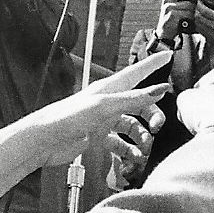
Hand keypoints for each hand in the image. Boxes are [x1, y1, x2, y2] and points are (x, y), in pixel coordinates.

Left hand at [0, 52, 173, 181]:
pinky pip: (120, 143)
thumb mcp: (105, 106)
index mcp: (110, 88)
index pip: (137, 72)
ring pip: (132, 126)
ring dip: (141, 137)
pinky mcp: (98, 137)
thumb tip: (160, 90)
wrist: (44, 140)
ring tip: (144, 148)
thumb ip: (134, 99)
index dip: (153, 63)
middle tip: (156, 128)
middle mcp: (109, 102)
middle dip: (152, 116)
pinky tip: (134, 157)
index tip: (169, 55)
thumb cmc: (67, 116)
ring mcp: (104, 120)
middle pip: (140, 104)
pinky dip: (129, 150)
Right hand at [155, 0, 196, 40]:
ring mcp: (167, 7)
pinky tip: (189, 20)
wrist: (165, 32)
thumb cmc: (174, 17)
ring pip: (186, 4)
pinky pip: (185, 13)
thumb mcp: (177, 4)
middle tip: (195, 1)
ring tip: (193, 14)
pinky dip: (190, 17)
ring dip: (193, 10)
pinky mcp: (170, 16)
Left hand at [192, 0, 213, 45]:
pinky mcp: (210, 39)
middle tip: (198, 5)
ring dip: (196, 17)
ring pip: (197, 24)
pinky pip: (200, 31)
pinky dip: (198, 25)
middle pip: (198, 17)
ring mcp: (212, 34)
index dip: (199, 4)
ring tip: (199, 12)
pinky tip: (201, 22)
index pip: (204, 11)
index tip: (199, 0)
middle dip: (196, 9)